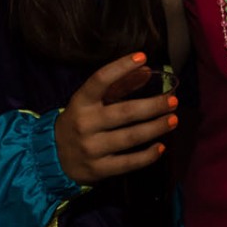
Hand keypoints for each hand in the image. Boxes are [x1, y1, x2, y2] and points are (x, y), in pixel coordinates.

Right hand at [54, 53, 176, 184]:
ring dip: (155, 128)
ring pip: (130, 137)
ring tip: (173, 119)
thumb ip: (118, 86)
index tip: (142, 57)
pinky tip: (161, 146)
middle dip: (152, 106)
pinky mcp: (98, 169)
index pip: (100, 80)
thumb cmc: (79, 122)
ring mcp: (91, 148)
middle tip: (173, 100)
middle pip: (125, 112)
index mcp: (81, 102)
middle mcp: (84, 124)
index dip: (121, 67)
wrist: (53, 158)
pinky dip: (148, 155)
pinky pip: (128, 162)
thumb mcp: (90, 102)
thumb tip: (146, 70)